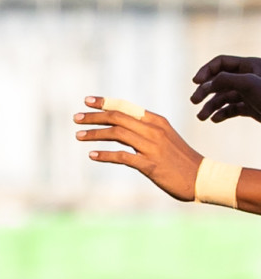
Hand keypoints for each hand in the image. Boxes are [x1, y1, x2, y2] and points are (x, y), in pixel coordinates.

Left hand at [74, 96, 201, 200]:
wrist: (202, 178)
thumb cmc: (179, 158)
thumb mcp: (163, 138)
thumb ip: (143, 130)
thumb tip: (118, 126)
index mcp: (156, 121)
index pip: (125, 106)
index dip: (105, 102)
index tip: (86, 101)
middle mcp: (153, 130)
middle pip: (117, 118)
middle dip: (94, 117)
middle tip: (75, 118)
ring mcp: (152, 147)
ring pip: (117, 134)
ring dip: (95, 134)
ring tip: (79, 135)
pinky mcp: (151, 165)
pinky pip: (123, 157)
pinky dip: (105, 155)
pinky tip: (92, 155)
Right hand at [192, 55, 260, 122]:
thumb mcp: (248, 83)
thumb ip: (225, 80)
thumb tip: (206, 85)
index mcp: (249, 66)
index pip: (221, 62)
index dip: (206, 70)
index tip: (195, 82)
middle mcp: (248, 77)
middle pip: (218, 81)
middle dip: (204, 91)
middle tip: (194, 101)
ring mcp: (248, 93)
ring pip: (223, 97)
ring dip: (210, 106)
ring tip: (201, 117)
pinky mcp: (250, 107)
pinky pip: (231, 109)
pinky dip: (222, 113)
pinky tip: (215, 119)